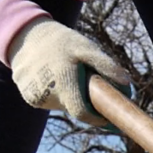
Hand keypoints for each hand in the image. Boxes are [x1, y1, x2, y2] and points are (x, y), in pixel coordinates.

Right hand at [7, 19, 129, 126]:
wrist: (25, 34)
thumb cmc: (61, 41)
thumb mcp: (86, 48)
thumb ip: (106, 66)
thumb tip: (127, 84)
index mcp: (63, 83)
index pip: (83, 113)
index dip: (97, 118)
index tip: (109, 118)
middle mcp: (46, 94)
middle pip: (73, 109)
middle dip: (84, 102)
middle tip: (87, 84)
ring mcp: (34, 97)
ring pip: (61, 105)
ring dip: (68, 96)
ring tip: (66, 75)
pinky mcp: (27, 96)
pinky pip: (48, 101)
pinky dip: (55, 93)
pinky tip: (52, 76)